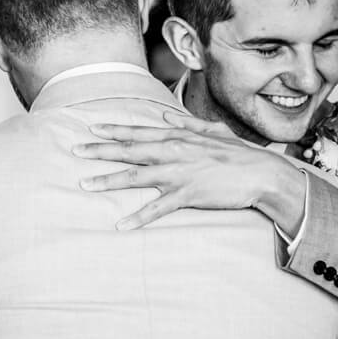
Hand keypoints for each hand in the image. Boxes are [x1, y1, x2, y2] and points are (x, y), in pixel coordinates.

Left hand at [74, 113, 297, 231]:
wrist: (263, 174)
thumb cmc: (239, 153)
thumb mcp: (213, 131)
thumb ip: (186, 123)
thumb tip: (163, 113)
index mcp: (179, 137)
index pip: (140, 131)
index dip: (115, 130)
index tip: (92, 129)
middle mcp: (174, 152)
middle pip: (130, 151)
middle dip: (100, 151)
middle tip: (75, 151)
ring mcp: (180, 173)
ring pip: (136, 177)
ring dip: (108, 181)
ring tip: (84, 184)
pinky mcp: (188, 195)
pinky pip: (158, 208)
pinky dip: (139, 217)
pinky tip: (121, 225)